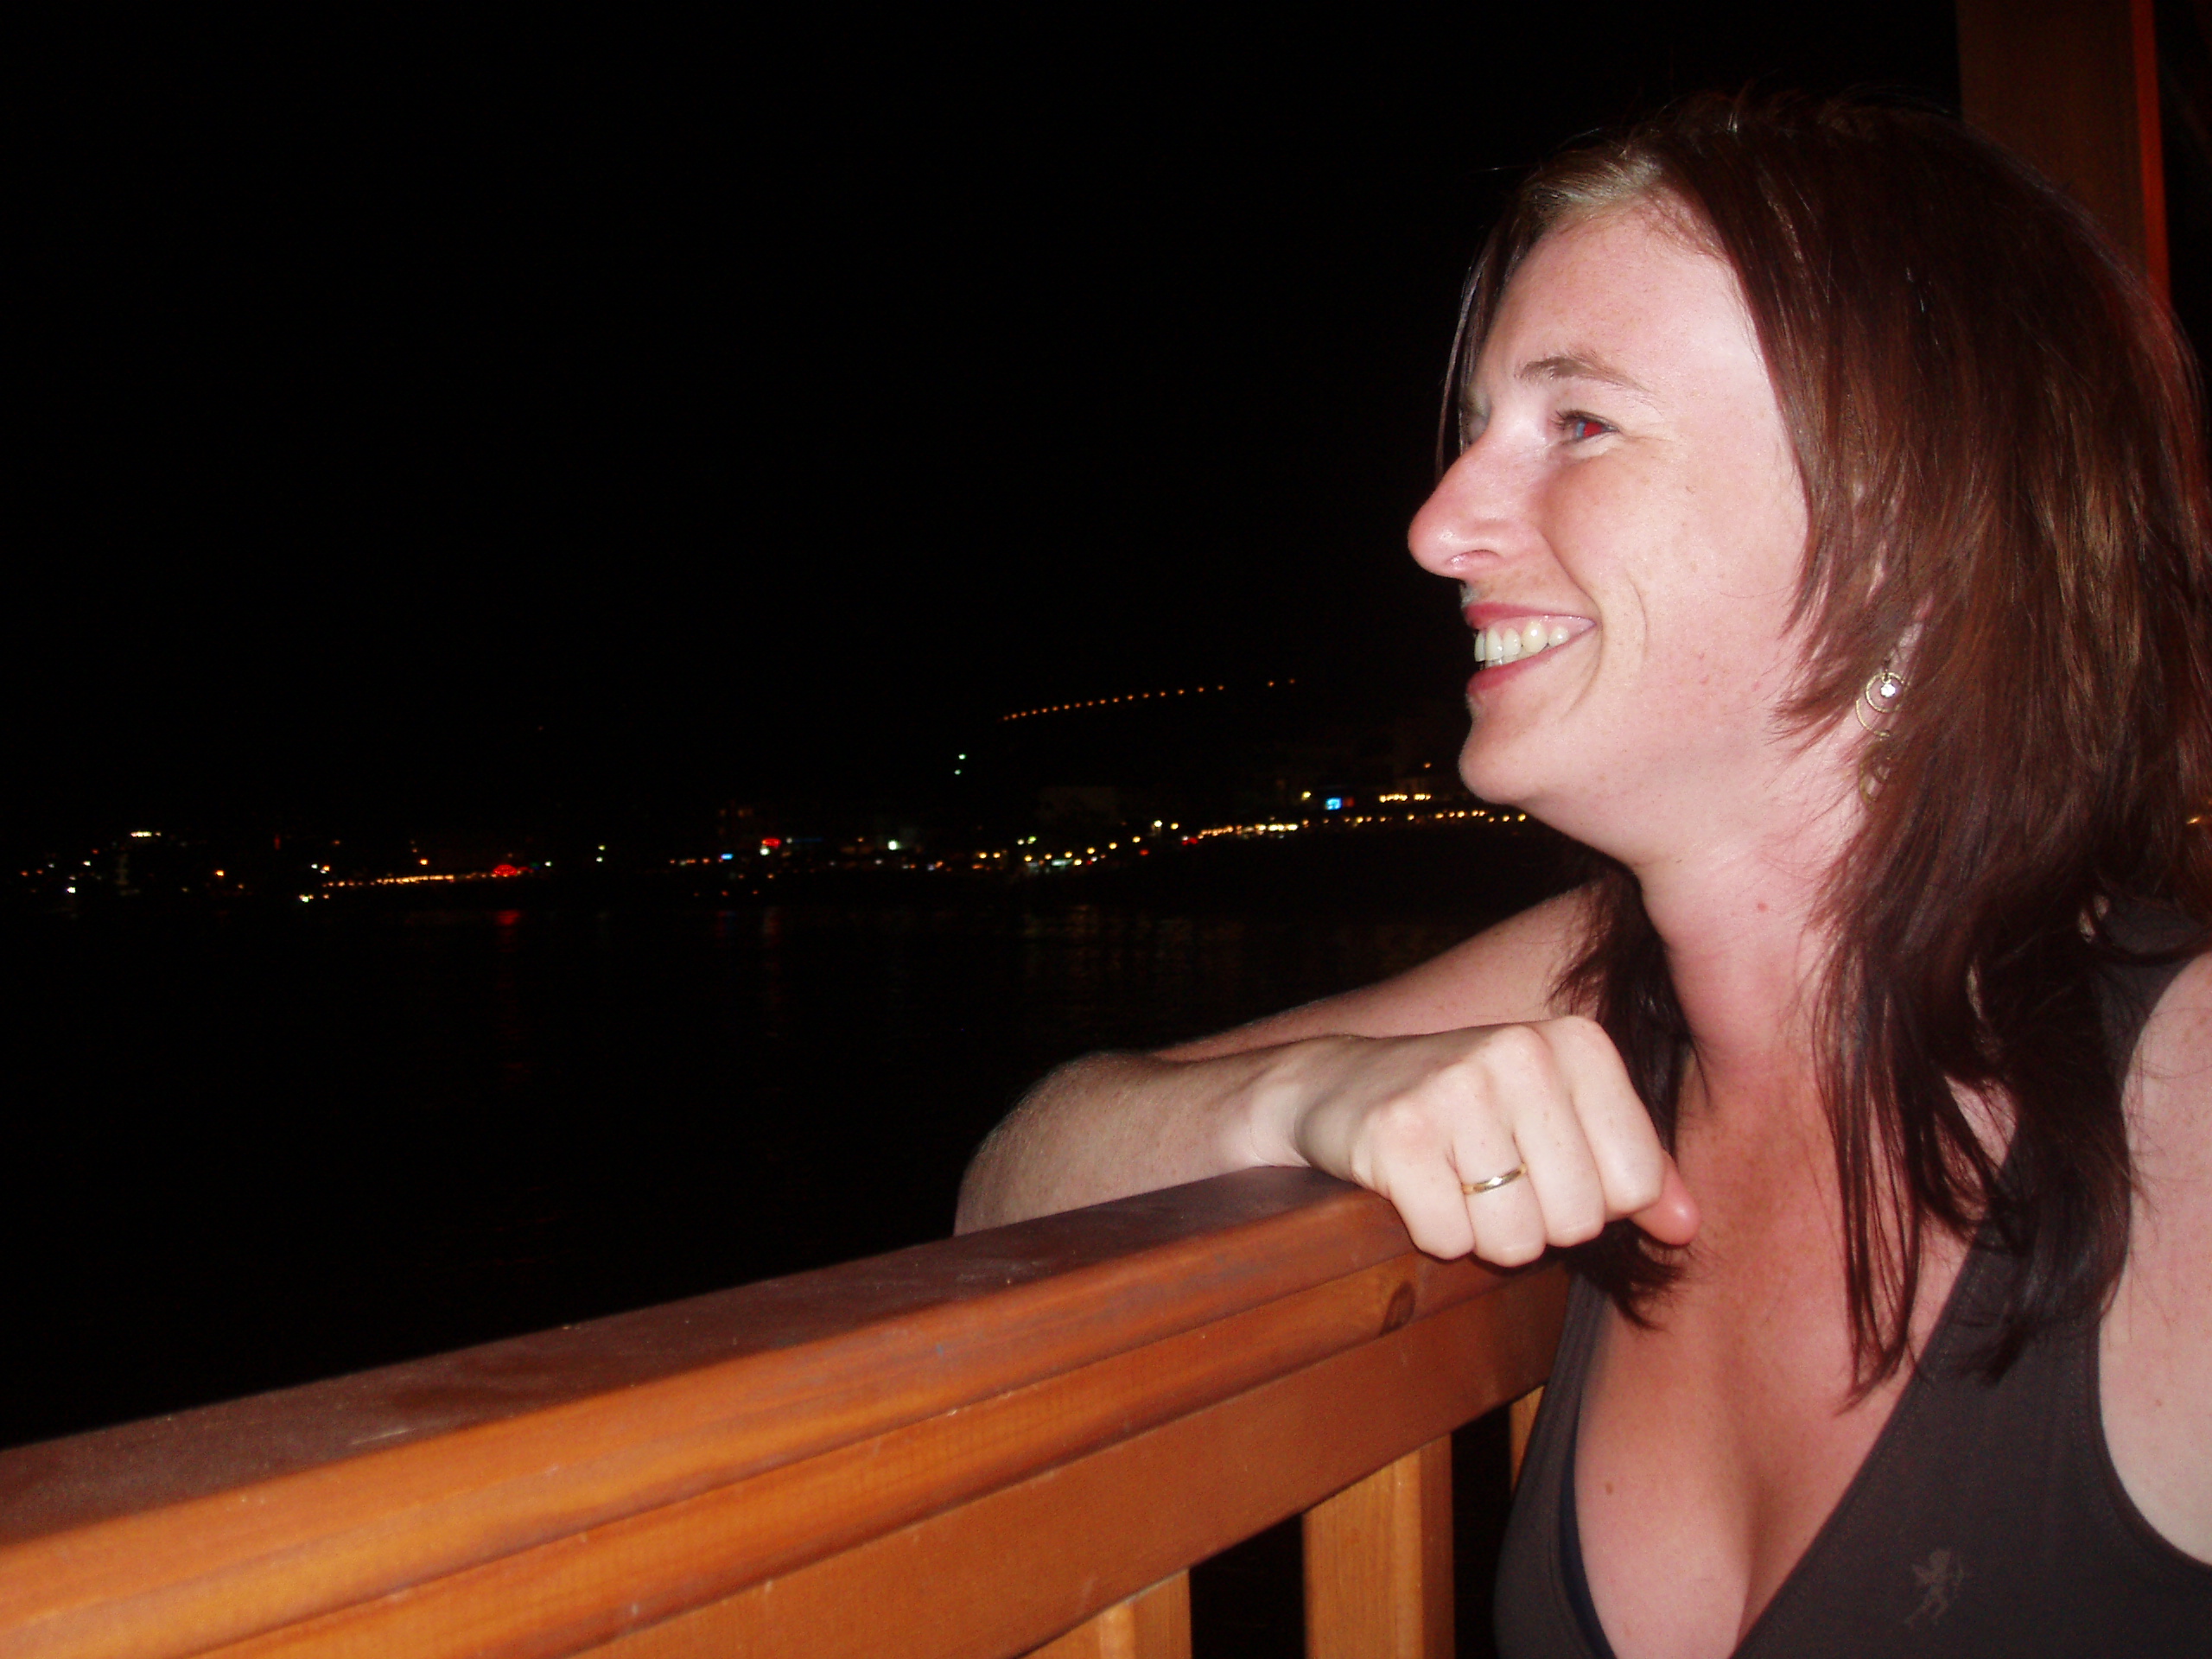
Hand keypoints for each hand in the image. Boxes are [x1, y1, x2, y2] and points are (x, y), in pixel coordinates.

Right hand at [1258, 1017, 1698, 1264]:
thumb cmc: (1470, 1111)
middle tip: (1489, 1179)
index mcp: (1578, 1043)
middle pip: (1577, 1220)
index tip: (1543, 1167)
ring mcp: (1456, 1088)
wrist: (1339, 1084)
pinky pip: (1448, 1238)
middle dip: (1533, 1224)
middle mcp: (1522, 1052)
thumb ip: (1635, 1170)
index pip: (1635, 1184)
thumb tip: (1688, 1229)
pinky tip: (1413, 1186)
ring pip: (1513, 1239)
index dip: (1590, 1201)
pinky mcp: (1397, 1132)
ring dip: (1480, 1233)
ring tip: (1453, 1182)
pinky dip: (1431, 1232)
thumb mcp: (1559, 1119)